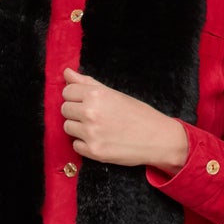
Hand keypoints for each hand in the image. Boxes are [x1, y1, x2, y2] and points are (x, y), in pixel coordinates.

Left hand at [60, 68, 189, 171]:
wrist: (158, 138)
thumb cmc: (138, 114)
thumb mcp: (114, 94)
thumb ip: (87, 83)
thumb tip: (66, 72)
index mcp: (96, 95)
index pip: (67, 91)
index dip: (75, 96)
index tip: (85, 101)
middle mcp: (91, 112)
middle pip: (65, 109)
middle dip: (76, 112)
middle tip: (94, 116)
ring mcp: (91, 133)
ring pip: (67, 127)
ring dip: (78, 128)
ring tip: (97, 128)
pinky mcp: (93, 151)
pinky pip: (76, 145)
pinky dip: (85, 144)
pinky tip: (100, 140)